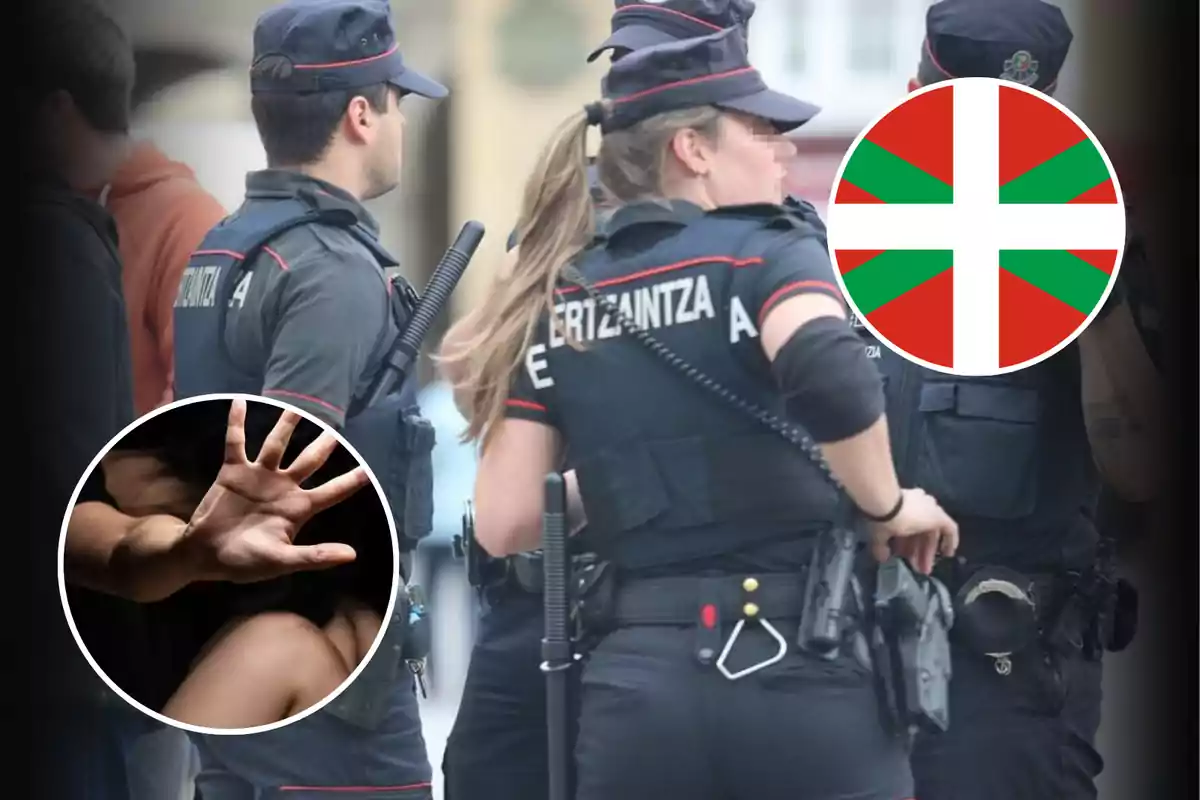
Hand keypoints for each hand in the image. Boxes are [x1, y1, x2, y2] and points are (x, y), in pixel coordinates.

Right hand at [178, 399, 367, 583]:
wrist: (204, 556)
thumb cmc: (244, 562)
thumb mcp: (282, 561)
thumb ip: (315, 557)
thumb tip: (352, 556)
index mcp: (299, 508)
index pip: (333, 491)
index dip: (351, 481)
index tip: (370, 470)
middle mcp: (284, 487)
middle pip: (310, 459)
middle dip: (324, 443)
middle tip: (338, 424)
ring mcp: (259, 476)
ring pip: (277, 444)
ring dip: (286, 424)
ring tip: (297, 405)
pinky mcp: (233, 472)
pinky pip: (236, 443)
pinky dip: (237, 422)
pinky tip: (240, 402)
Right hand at [868, 488, 958, 573]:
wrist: (887, 505)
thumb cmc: (881, 517)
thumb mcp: (879, 534)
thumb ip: (881, 546)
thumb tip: (882, 557)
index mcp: (903, 505)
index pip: (907, 527)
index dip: (906, 544)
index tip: (902, 555)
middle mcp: (919, 504)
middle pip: (921, 532)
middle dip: (918, 551)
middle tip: (916, 568)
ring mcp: (930, 509)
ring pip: (932, 533)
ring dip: (928, 551)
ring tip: (925, 569)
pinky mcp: (940, 516)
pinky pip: (950, 530)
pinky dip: (949, 541)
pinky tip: (948, 554)